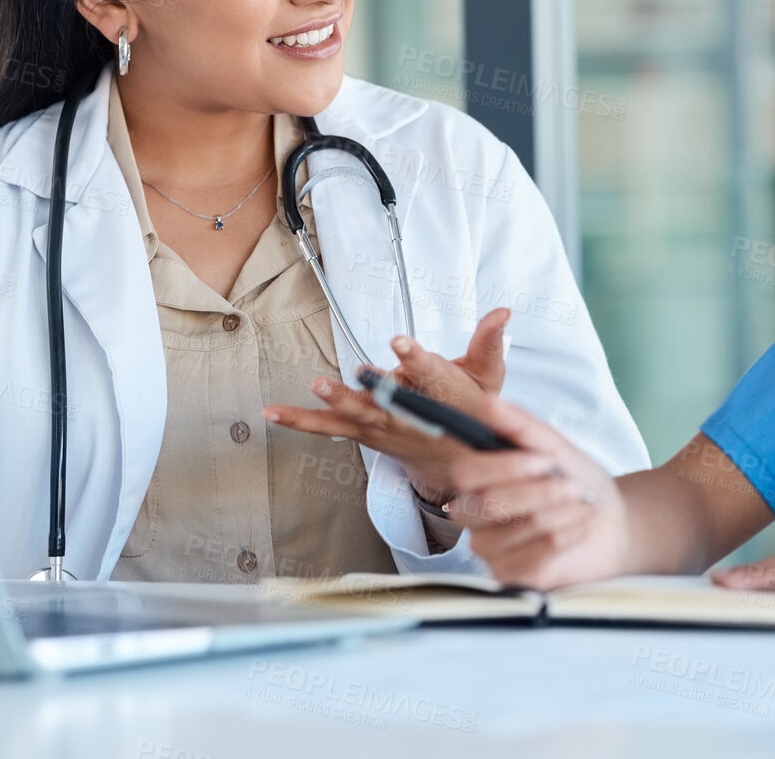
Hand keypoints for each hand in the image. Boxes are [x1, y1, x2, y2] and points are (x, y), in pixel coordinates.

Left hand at [264, 308, 508, 505]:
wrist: (455, 464)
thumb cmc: (469, 412)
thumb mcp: (488, 377)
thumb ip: (489, 341)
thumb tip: (503, 310)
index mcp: (441, 394)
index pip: (429, 373)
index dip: (414, 358)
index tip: (399, 341)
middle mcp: (409, 415)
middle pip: (386, 401)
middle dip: (367, 388)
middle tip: (350, 374)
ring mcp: (383, 427)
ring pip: (355, 416)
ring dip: (334, 402)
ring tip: (314, 386)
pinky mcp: (363, 433)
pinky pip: (328, 428)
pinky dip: (300, 421)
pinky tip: (271, 414)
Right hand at [440, 398, 628, 590]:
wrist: (610, 523)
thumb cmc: (577, 482)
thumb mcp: (554, 447)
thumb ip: (520, 426)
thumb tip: (488, 403)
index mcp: (477, 480)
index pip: (464, 473)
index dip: (505, 466)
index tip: (545, 460)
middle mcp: (474, 516)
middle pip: (488, 504)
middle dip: (540, 492)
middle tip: (573, 486)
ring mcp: (490, 550)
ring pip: (516, 530)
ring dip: (561, 512)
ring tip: (581, 505)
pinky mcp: (512, 578)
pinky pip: (535, 558)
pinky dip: (567, 536)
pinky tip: (578, 528)